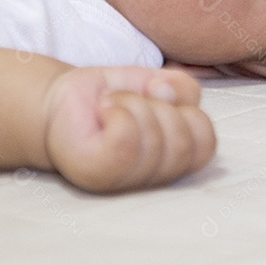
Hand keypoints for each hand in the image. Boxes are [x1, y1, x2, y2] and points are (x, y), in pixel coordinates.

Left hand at [41, 66, 215, 192]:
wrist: (59, 101)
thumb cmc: (111, 96)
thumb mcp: (156, 83)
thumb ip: (183, 87)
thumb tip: (167, 93)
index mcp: (172, 162)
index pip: (206, 143)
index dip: (189, 113)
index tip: (159, 102)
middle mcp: (151, 179)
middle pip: (183, 140)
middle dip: (158, 106)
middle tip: (129, 104)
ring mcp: (123, 181)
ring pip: (154, 134)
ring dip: (132, 103)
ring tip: (111, 107)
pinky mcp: (98, 171)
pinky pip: (127, 135)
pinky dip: (117, 109)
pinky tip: (102, 112)